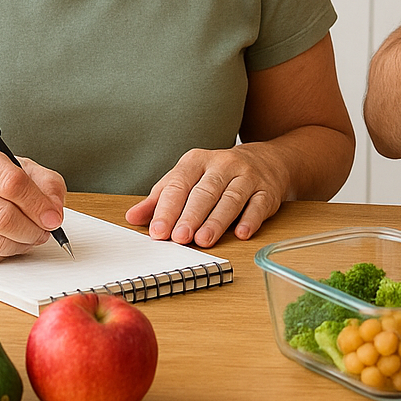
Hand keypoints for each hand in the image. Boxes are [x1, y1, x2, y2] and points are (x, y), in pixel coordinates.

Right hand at [0, 138, 67, 263]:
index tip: (54, 216)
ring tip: (29, 235)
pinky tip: (6, 242)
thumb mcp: (2, 164)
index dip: (39, 203)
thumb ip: (38, 178)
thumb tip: (55, 207)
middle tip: (45, 230)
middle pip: (4, 216)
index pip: (11, 181)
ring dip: (23, 243)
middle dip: (34, 228)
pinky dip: (4, 253)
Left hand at [125, 145, 287, 247]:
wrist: (266, 160)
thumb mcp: (187, 179)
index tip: (158, 230)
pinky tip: (242, 233)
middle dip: (191, 215)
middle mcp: (223, 164)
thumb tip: (132, 217)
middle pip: (205, 191)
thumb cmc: (218, 174)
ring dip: (217, 221)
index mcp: (197, 160)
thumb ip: (161, 198)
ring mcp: (248, 176)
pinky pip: (259, 204)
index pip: (179, 183)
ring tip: (204, 240)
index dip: (167, 208)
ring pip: (231, 198)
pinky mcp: (267, 191)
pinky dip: (250, 219)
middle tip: (179, 237)